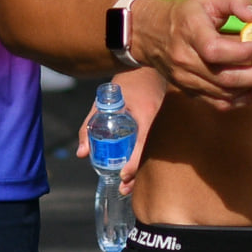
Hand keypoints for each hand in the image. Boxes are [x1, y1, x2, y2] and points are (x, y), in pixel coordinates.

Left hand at [75, 66, 165, 192]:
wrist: (144, 64)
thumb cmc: (123, 83)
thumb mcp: (101, 103)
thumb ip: (89, 125)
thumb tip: (82, 153)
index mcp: (146, 114)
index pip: (143, 145)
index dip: (134, 164)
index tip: (123, 176)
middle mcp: (161, 119)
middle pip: (153, 154)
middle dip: (139, 173)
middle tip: (125, 187)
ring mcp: (168, 120)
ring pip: (158, 151)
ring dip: (145, 168)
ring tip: (130, 183)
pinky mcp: (169, 121)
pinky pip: (162, 143)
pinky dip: (152, 156)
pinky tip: (144, 166)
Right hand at [133, 0, 251, 108]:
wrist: (148, 32)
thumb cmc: (186, 12)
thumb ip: (237, 1)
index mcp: (190, 31)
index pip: (215, 51)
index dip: (241, 52)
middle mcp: (185, 59)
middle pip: (225, 78)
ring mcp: (186, 79)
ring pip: (224, 95)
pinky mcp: (189, 92)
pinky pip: (218, 103)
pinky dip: (241, 99)